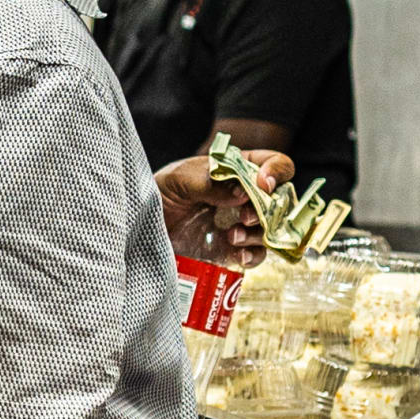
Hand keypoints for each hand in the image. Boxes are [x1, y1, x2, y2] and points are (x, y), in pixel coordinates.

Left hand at [159, 148, 290, 261]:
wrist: (141, 225)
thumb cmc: (161, 191)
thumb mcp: (179, 179)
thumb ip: (209, 181)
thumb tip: (241, 193)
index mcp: (237, 169)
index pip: (273, 163)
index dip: (276, 170)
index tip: (263, 183)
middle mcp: (244, 196)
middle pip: (278, 200)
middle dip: (267, 209)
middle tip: (244, 216)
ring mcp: (240, 224)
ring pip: (271, 229)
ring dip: (258, 234)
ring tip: (233, 237)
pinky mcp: (232, 249)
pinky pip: (256, 254)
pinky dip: (253, 255)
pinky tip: (239, 255)